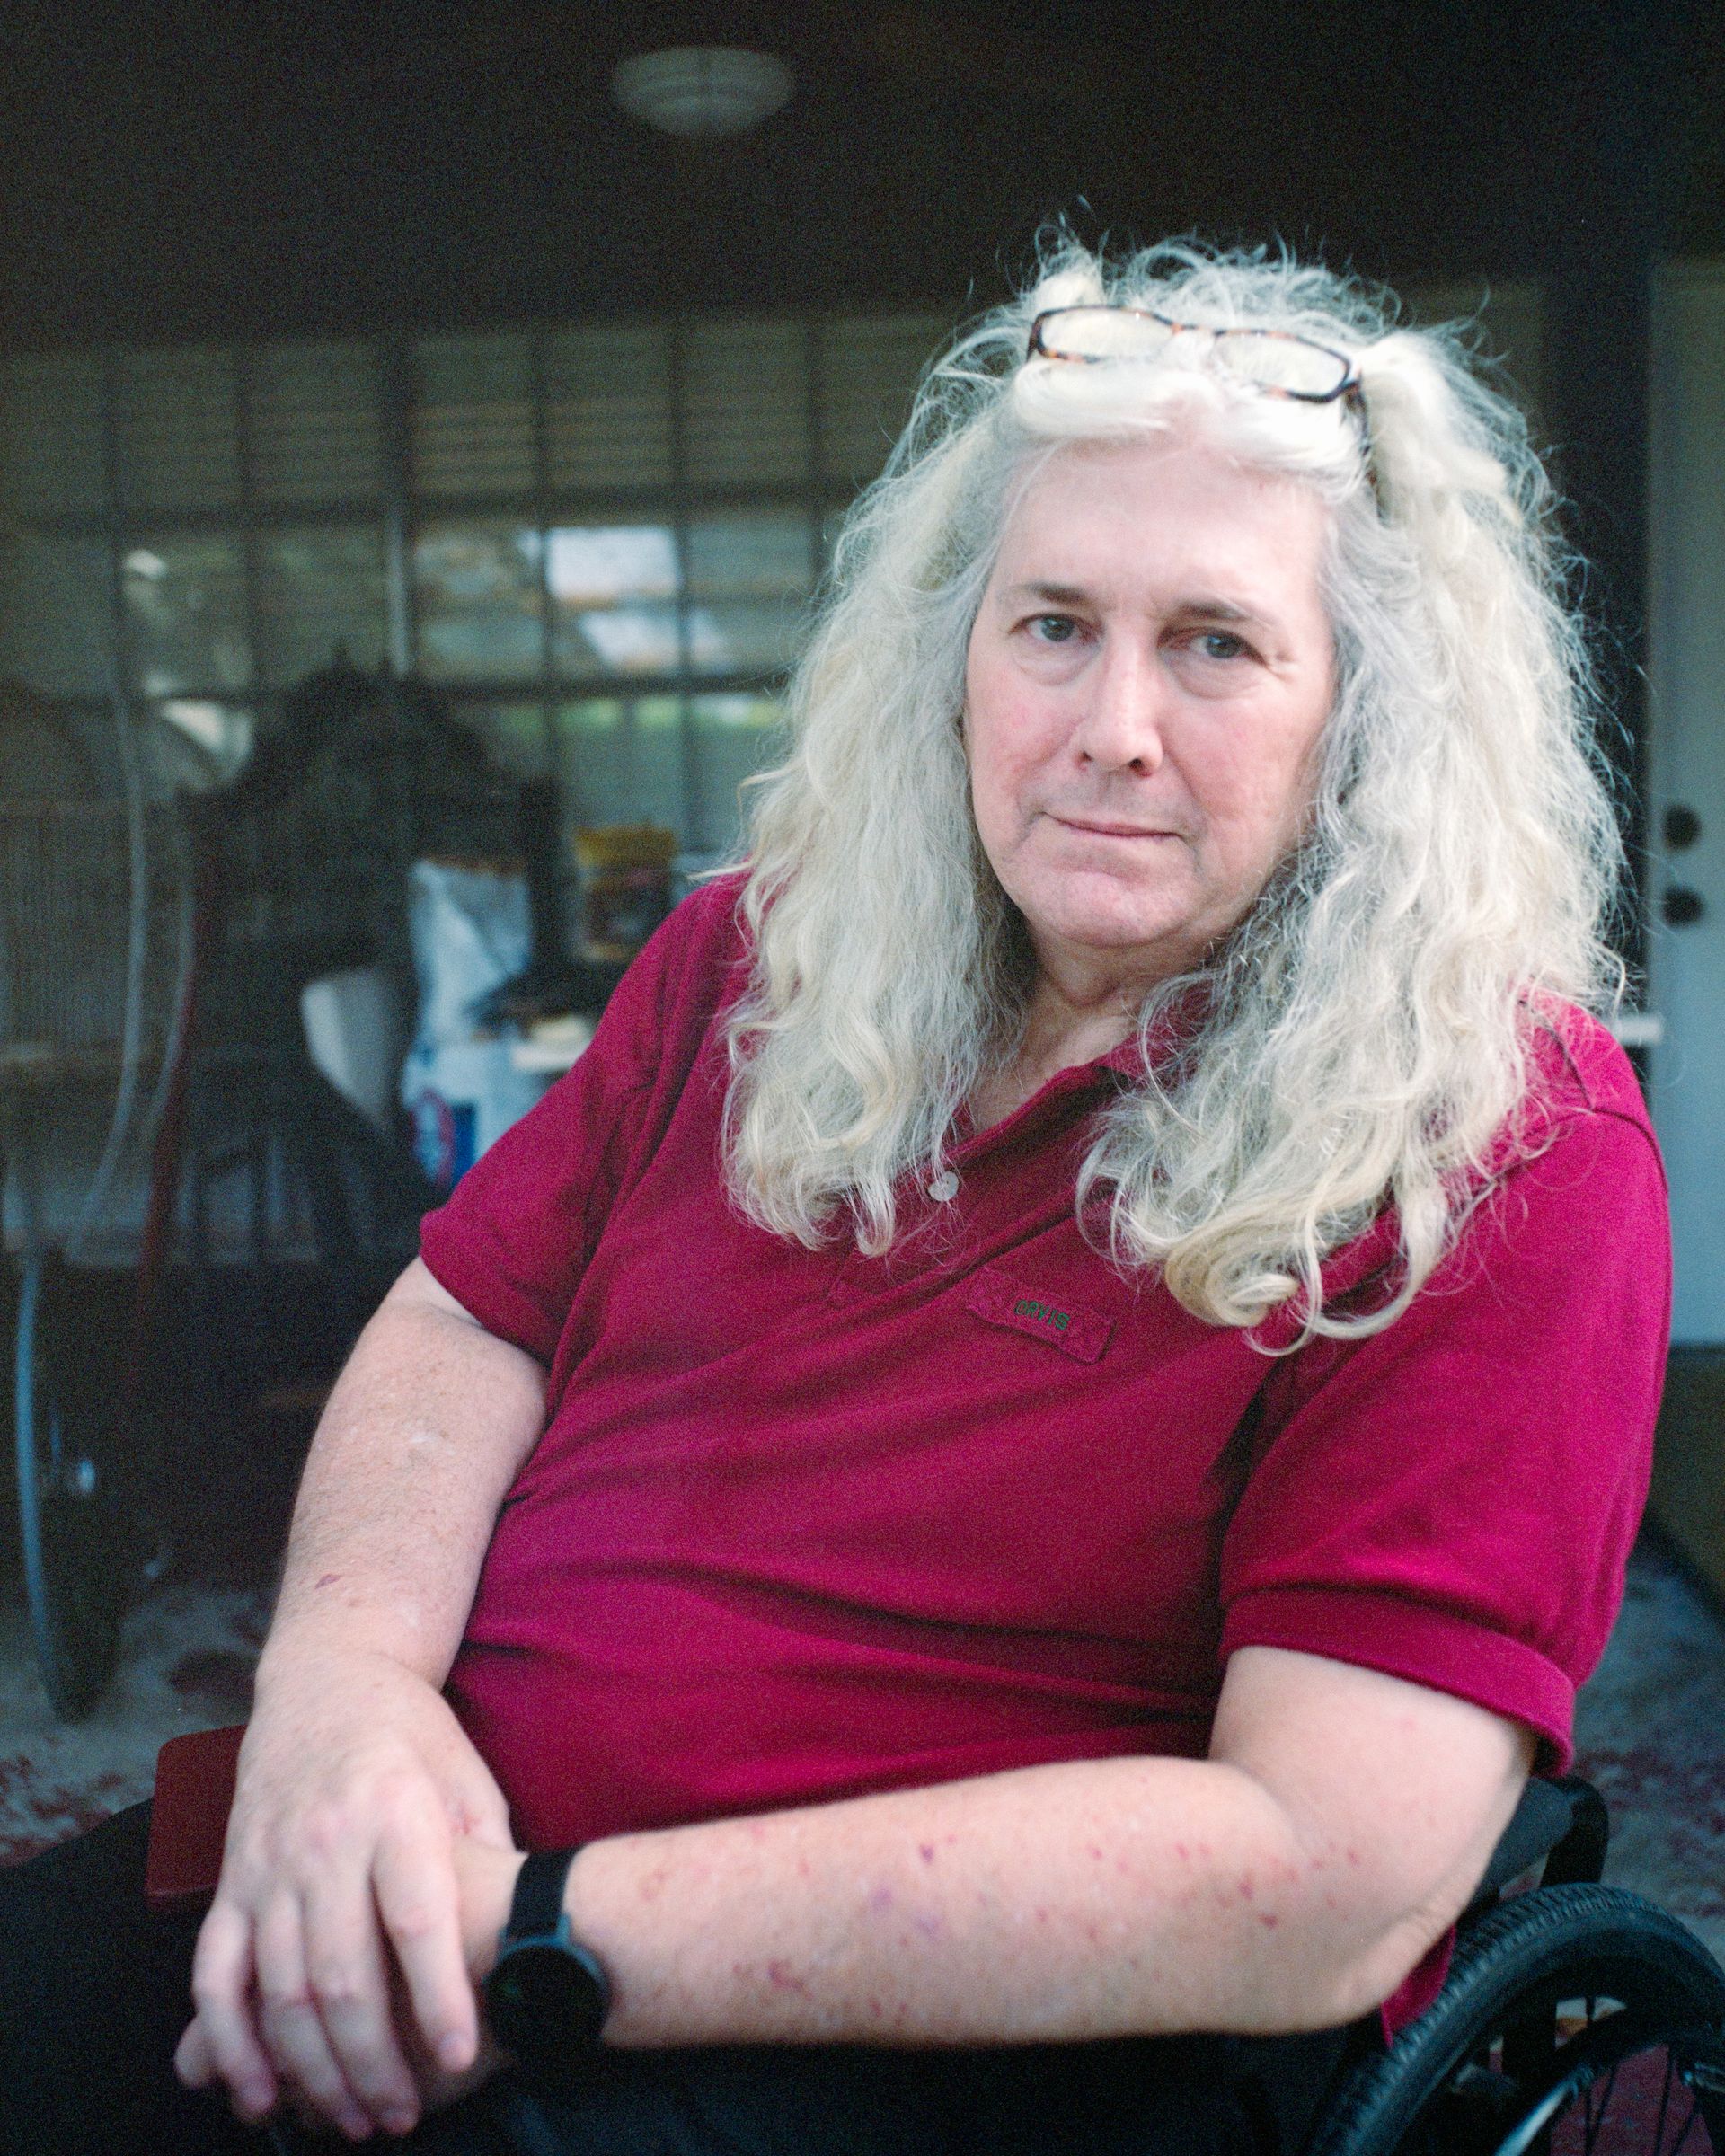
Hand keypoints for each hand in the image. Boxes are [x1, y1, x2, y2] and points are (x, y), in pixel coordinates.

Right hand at [175, 1650, 513, 2140]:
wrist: (326, 1677)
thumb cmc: (413, 1734)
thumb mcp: (466, 1774)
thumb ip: (484, 1851)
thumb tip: (517, 1928)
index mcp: (395, 1811)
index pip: (416, 1919)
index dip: (438, 1995)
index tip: (458, 2056)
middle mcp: (326, 1842)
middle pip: (342, 1974)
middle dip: (374, 2060)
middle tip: (402, 2116)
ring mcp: (269, 1866)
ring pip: (279, 1991)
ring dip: (313, 2069)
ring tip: (354, 2119)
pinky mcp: (231, 1882)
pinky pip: (216, 1976)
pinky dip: (230, 2044)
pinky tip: (259, 2094)